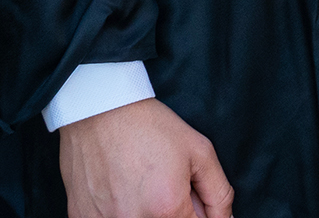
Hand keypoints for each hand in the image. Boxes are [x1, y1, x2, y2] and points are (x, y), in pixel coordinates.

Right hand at [58, 98, 233, 217]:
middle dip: (174, 212)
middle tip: (165, 188)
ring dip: (147, 211)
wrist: (100, 110)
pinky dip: (119, 211)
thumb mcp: (200, 152)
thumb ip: (218, 193)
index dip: (198, 214)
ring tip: (142, 186)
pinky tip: (120, 189)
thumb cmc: (150, 127)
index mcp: (167, 208)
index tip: (190, 197)